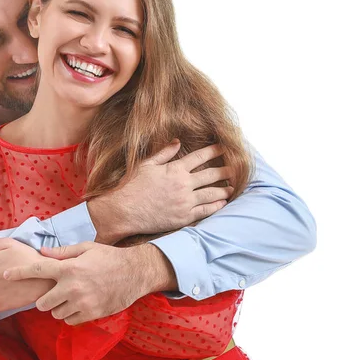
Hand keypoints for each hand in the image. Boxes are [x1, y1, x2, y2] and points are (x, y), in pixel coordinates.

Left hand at [2, 241, 175, 325]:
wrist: (135, 273)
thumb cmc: (109, 258)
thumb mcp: (86, 248)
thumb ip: (62, 253)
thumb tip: (41, 253)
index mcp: (69, 268)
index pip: (36, 270)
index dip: (18, 272)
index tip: (4, 274)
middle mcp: (72, 287)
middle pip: (42, 302)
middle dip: (45, 299)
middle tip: (55, 292)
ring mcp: (82, 303)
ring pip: (55, 313)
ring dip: (58, 308)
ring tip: (71, 297)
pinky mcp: (91, 314)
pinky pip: (70, 321)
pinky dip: (71, 315)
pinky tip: (80, 304)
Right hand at [88, 142, 233, 242]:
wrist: (124, 211)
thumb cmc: (132, 186)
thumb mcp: (146, 165)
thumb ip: (164, 153)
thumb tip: (177, 142)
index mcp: (175, 169)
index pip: (200, 157)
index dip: (214, 151)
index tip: (224, 148)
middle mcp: (183, 184)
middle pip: (211, 175)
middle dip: (225, 170)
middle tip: (235, 168)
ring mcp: (185, 202)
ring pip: (211, 193)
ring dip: (224, 189)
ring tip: (232, 187)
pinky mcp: (183, 217)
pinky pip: (205, 211)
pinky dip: (215, 206)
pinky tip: (222, 203)